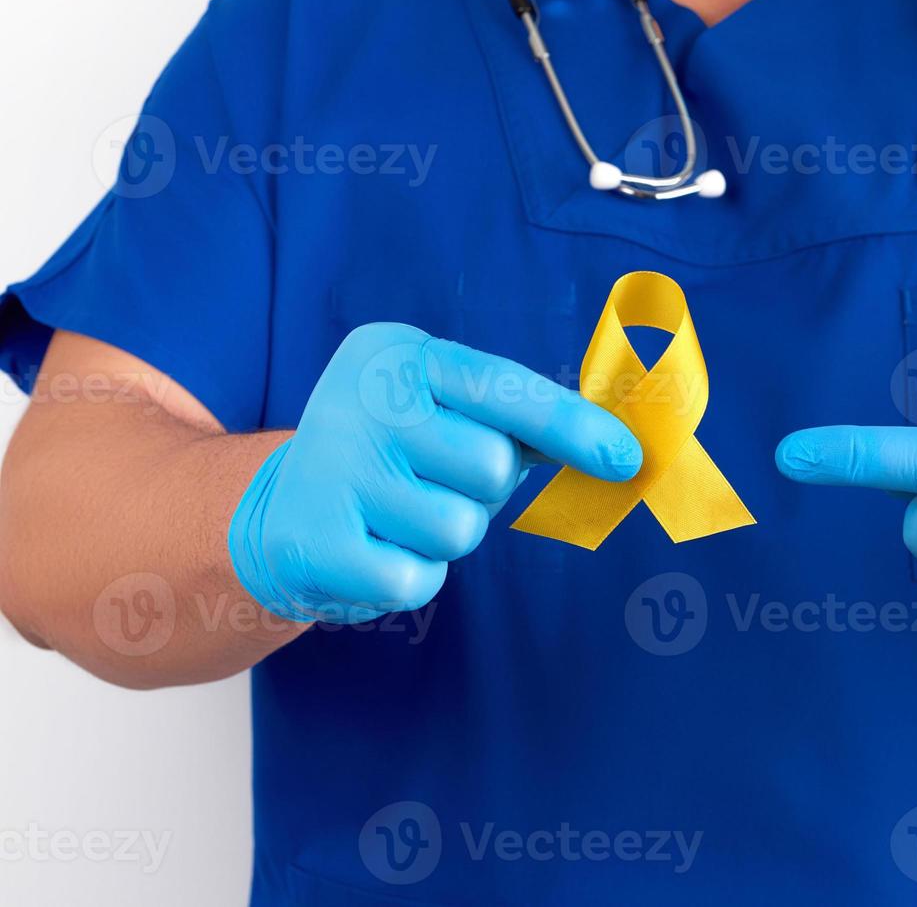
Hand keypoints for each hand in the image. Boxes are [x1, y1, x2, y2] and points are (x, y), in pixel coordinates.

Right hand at [228, 323, 641, 622]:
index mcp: (397, 354)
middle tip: (431, 481)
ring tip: (397, 514)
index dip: (572, 425)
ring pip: (460, 528)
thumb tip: (617, 447)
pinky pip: (419, 577)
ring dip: (445, 534)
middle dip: (482, 489)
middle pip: (492, 466)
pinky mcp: (316, 541)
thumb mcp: (444, 412)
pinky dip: (411, 575)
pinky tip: (372, 548)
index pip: (503, 387)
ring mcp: (333, 469)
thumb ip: (520, 421)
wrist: (275, 512)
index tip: (627, 458)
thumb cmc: (395, 457)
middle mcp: (360, 399)